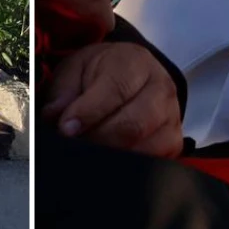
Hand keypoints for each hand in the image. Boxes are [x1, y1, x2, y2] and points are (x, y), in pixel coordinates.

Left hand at [40, 41, 183, 157]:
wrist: (129, 72)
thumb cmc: (100, 71)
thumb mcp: (76, 67)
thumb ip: (63, 89)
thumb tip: (54, 116)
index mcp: (136, 62)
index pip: (115, 90)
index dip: (88, 113)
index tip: (66, 128)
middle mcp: (161, 89)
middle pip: (132, 125)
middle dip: (97, 139)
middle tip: (73, 145)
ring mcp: (172, 117)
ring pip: (144, 148)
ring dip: (111, 155)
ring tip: (87, 152)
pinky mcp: (173, 142)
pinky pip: (152, 162)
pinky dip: (127, 166)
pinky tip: (107, 160)